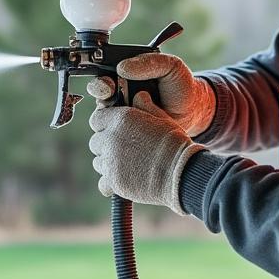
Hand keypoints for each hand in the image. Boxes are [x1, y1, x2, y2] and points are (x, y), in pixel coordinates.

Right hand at [85, 53, 215, 135]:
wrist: (193, 111)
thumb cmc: (180, 86)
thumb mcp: (169, 66)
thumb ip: (149, 62)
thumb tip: (122, 68)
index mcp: (125, 76)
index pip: (103, 78)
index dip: (101, 82)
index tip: (108, 84)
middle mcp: (119, 96)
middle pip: (99, 98)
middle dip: (102, 97)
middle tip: (111, 97)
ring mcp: (123, 116)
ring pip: (104, 118)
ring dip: (112, 117)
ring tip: (129, 115)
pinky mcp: (129, 133)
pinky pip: (117, 133)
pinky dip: (120, 132)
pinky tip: (132, 129)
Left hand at [88, 93, 203, 214]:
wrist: (182, 172)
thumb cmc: (175, 143)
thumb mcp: (163, 118)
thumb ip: (146, 106)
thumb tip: (139, 95)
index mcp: (121, 118)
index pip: (97, 119)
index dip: (105, 125)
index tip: (115, 131)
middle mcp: (111, 138)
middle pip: (95, 142)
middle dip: (106, 145)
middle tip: (125, 150)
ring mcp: (110, 161)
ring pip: (99, 162)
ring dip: (109, 163)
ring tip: (129, 165)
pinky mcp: (113, 181)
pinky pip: (103, 182)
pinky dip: (110, 182)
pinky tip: (124, 179)